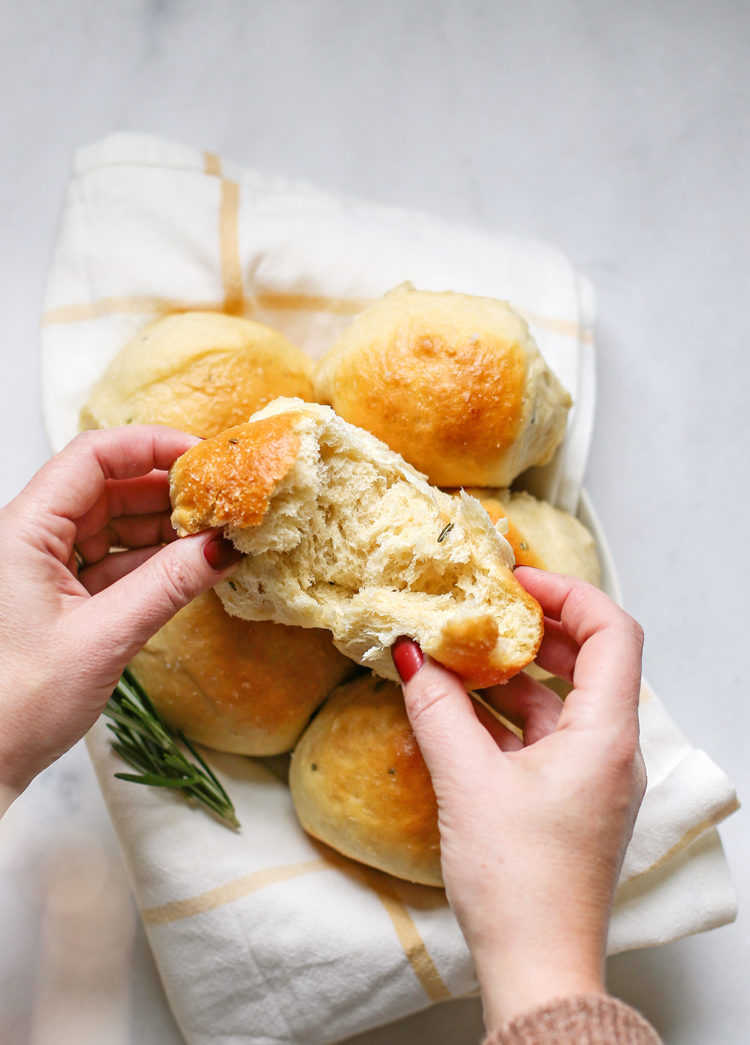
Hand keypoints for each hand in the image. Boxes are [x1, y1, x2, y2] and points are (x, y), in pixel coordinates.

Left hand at [0, 426, 241, 806]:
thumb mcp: (104, 637)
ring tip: (217, 534)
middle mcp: (32, 538)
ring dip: (165, 528)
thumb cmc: (15, 705)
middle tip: (224, 501)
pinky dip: (153, 562)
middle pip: (108, 487)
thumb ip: (168, 585)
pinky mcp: (62, 596)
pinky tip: (191, 566)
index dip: (150, 446)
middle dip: (168, 490)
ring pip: (115, 524)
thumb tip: (224, 546)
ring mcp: (46, 566)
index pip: (92, 457)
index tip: (204, 458)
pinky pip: (114, 561)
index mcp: (24, 531)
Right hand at [392, 567, 645, 1030]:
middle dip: (535, 630)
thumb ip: (437, 709)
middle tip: (483, 611)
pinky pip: (548, 736)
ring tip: (462, 657)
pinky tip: (463, 712)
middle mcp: (612, 750)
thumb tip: (409, 654)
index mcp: (605, 735)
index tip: (516, 580)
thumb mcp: (467, 782)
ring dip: (515, 675)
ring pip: (563, 700)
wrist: (538, 969)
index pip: (612, 632)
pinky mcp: (573, 800)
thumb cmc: (517, 881)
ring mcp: (595, 777)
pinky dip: (510, 716)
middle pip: (590, 660)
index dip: (568, 593)